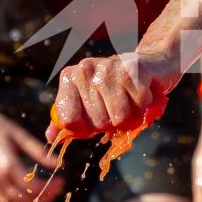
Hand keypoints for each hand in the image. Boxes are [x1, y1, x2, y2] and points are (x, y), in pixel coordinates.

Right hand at [0, 104, 64, 201]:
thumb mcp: (20, 135)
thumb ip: (39, 152)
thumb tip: (59, 165)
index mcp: (7, 164)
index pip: (33, 187)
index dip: (50, 187)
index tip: (62, 181)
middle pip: (24, 200)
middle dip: (43, 198)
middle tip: (55, 191)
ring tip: (42, 195)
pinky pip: (0, 200)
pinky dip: (14, 201)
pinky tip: (25, 192)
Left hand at [51, 49, 174, 139]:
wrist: (150, 63)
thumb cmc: (115, 89)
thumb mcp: (88, 102)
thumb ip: (69, 119)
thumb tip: (51, 138)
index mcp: (70, 77)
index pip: (69, 120)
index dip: (85, 128)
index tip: (93, 120)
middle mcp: (86, 69)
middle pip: (98, 122)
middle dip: (112, 122)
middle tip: (117, 106)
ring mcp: (110, 67)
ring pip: (120, 117)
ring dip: (131, 117)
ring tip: (130, 102)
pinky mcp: (134, 68)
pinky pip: (140, 105)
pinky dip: (145, 106)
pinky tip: (141, 93)